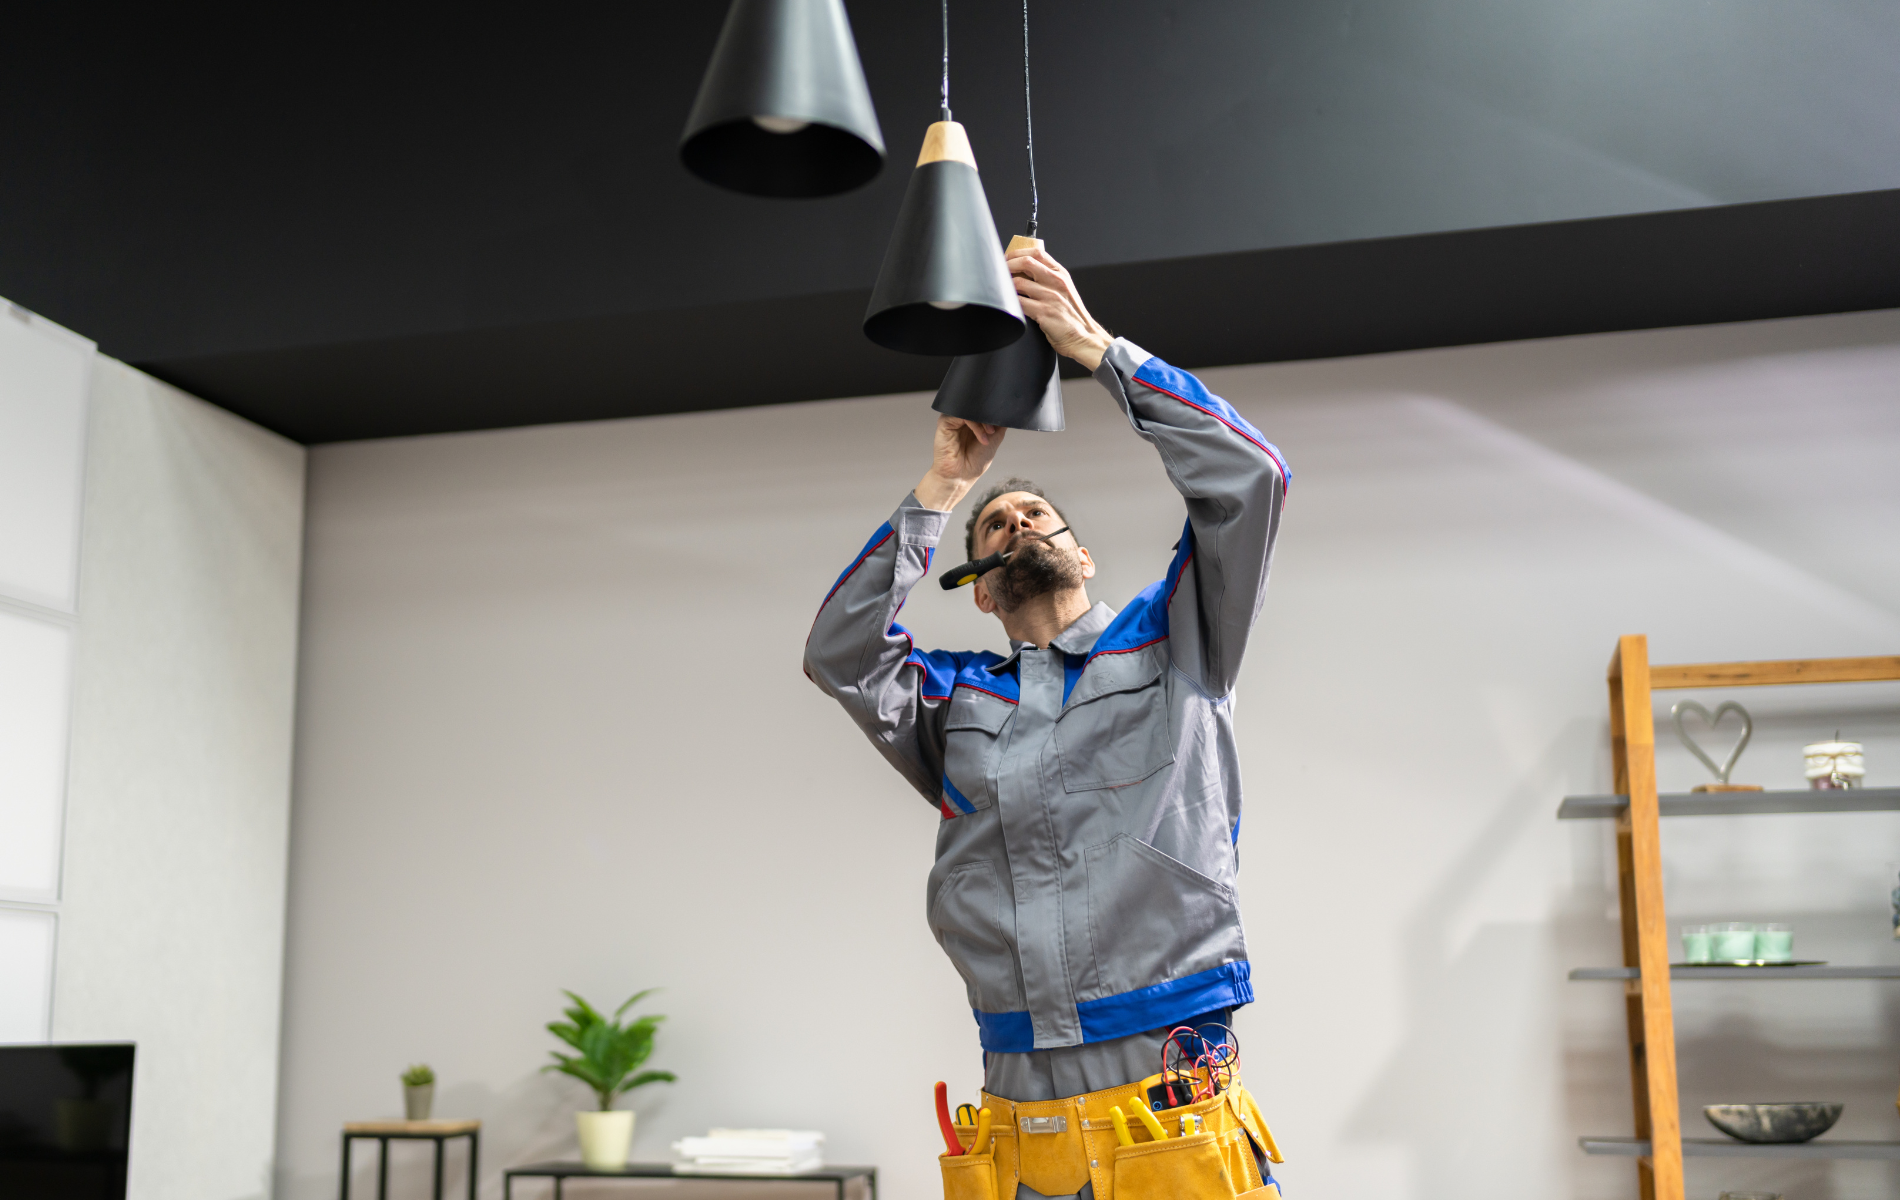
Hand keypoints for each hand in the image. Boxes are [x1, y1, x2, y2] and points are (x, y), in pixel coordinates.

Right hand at [915, 415, 1003, 511]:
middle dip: (989, 416)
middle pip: (977, 406)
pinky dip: (975, 424)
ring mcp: (953, 419)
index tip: (1001, 424)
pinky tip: (982, 437)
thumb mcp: (994, 439)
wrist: (961, 476)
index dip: (994, 413)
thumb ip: (999, 424)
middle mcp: (962, 419)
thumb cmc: (975, 461)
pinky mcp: (945, 422)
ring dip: (983, 420)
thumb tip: (1005, 410)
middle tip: (995, 430)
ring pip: (970, 409)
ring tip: (989, 434)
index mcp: (973, 421)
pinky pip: (961, 414)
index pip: (983, 408)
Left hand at [1009, 245, 1111, 369]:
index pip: (1037, 253)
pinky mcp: (1044, 312)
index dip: (1017, 253)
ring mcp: (1050, 296)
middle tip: (999, 272)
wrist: (1084, 337)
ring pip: (1019, 282)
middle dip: (1007, 265)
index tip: (1007, 259)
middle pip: (1026, 262)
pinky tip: (1009, 304)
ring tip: (1002, 290)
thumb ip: (1048, 278)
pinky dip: (1011, 302)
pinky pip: (1019, 302)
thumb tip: (1024, 271)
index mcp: (1061, 274)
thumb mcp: (1064, 290)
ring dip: (1006, 285)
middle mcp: (1056, 282)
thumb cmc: (1072, 316)